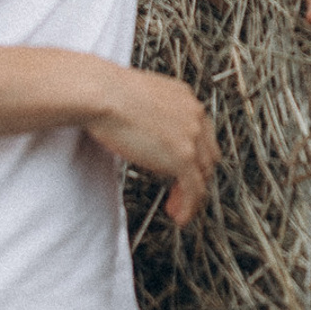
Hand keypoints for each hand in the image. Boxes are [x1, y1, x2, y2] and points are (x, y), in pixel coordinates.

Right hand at [85, 65, 219, 224]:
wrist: (103, 94)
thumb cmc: (107, 93)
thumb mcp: (139, 99)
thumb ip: (152, 115)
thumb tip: (146, 131)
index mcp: (184, 98)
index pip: (201, 132)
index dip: (193, 155)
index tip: (180, 167)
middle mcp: (194, 115)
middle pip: (207, 154)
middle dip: (196, 175)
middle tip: (179, 190)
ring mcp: (191, 136)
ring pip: (204, 174)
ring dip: (192, 195)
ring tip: (176, 207)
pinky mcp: (182, 157)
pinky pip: (194, 190)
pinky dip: (189, 206)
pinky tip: (179, 216)